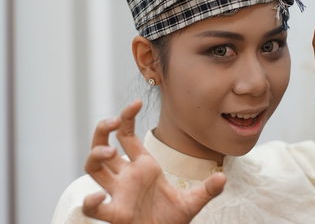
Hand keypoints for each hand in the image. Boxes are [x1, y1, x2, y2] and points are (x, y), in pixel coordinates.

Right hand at [82, 100, 225, 223]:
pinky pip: (94, 209)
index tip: (136, 102)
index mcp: (144, 166)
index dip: (127, 117)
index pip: (126, 135)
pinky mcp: (116, 214)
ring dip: (95, 155)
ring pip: (93, 168)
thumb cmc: (173, 219)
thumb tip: (223, 178)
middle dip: (102, 130)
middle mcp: (127, 176)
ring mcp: (119, 193)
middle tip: (113, 122)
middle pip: (102, 146)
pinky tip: (96, 198)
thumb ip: (207, 190)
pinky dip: (90, 203)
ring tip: (109, 152)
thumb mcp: (193, 202)